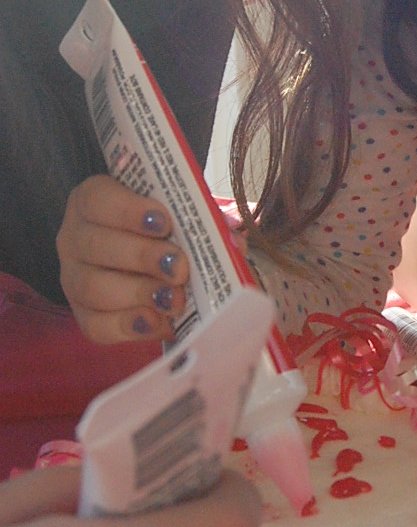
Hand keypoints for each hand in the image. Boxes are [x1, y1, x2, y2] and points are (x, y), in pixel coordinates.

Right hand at [57, 176, 189, 342]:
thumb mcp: (178, 215)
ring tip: (176, 299)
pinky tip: (160, 322)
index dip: (128, 211)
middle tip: (180, 268)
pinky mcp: (84, 315)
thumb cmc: (163, 230)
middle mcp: (74, 238)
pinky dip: (131, 326)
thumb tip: (233, 242)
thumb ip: (201, 221)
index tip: (165, 222)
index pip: (97, 200)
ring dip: (139, 293)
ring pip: (93, 288)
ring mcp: (73, 278)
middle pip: (96, 246)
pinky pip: (96, 326)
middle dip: (142, 257)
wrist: (145, 262)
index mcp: (92, 202)